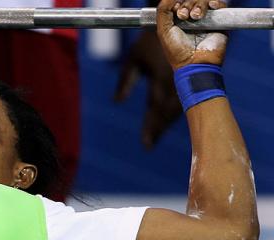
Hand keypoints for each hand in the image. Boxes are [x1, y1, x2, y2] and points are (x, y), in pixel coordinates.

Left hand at [114, 30, 180, 147]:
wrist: (175, 24)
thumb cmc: (148, 42)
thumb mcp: (134, 59)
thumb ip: (125, 81)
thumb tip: (117, 101)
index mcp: (161, 78)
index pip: (155, 109)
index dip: (151, 127)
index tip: (145, 144)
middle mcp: (176, 81)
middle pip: (168, 113)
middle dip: (158, 129)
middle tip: (148, 144)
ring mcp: (186, 80)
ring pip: (178, 108)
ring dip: (167, 123)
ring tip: (155, 135)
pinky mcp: (192, 78)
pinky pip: (184, 99)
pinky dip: (174, 112)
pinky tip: (166, 120)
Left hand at [156, 0, 227, 69]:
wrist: (194, 62)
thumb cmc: (177, 50)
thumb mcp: (163, 30)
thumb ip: (163, 11)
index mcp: (178, 19)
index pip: (180, 1)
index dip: (178, 2)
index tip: (176, 11)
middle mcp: (192, 18)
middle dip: (187, 4)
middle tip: (183, 15)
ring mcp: (206, 19)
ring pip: (205, 1)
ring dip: (199, 5)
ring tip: (195, 16)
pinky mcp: (219, 22)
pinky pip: (221, 5)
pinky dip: (216, 3)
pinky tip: (211, 6)